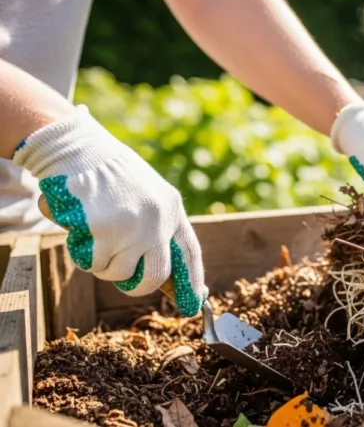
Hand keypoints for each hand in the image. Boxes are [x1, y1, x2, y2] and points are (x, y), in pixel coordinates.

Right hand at [13, 105, 206, 316]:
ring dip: (105, 264)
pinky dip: (85, 255)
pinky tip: (83, 230)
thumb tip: (165, 274)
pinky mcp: (105, 233)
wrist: (78, 149)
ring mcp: (133, 228)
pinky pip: (94, 264)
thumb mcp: (147, 194)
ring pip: (120, 273)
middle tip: (125, 278)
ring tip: (97, 236)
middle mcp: (158, 221)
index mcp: (172, 208)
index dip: (192, 282)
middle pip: (156, 275)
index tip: (195, 304)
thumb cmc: (110, 174)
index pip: (190, 254)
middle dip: (138, 285)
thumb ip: (158, 226)